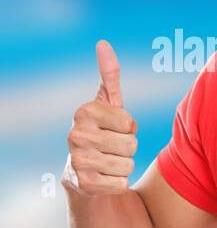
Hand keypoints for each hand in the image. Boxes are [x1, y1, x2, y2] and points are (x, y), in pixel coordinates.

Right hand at [64, 40, 138, 196]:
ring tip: (108, 163)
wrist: (85, 174)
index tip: (113, 130)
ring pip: (128, 165)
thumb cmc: (104, 133)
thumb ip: (109, 76)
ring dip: (124, 166)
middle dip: (128, 149)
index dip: (128, 129)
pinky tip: (104, 178)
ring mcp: (77, 160)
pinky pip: (122, 183)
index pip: (129, 123)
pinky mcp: (84, 184)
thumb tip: (103, 43)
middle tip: (111, 149)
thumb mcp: (109, 104)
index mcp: (84, 112)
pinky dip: (118, 184)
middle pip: (131, 145)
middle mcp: (75, 134)